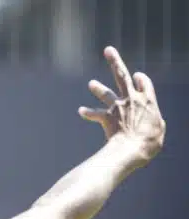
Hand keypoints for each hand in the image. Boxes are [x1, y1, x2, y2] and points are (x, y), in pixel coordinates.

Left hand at [78, 46, 165, 162]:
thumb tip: (149, 122)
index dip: (140, 79)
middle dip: (114, 61)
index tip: (137, 76)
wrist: (132, 148)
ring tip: (91, 83)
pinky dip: (88, 112)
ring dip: (98, 88)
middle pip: (122, 76)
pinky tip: (81, 110)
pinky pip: (95, 114)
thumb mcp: (158, 128)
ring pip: (106, 93)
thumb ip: (152, 120)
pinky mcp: (106, 117)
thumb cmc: (149, 141)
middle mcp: (131, 99)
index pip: (144, 82)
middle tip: (108, 50)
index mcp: (148, 100)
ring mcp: (117, 107)